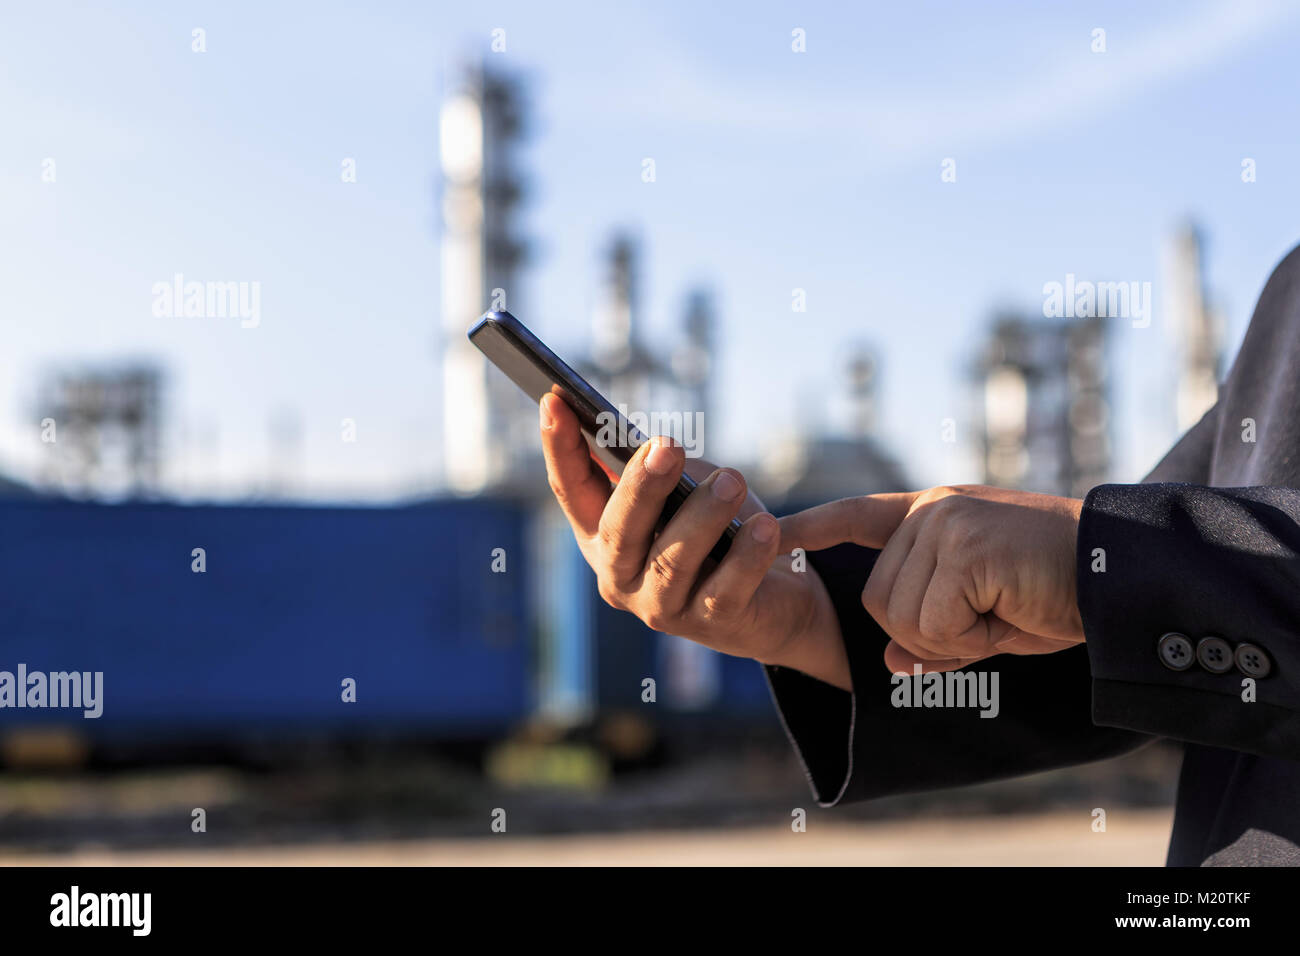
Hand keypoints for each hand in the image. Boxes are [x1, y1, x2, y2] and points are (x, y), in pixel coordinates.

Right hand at [538, 392, 851, 690]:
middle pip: (618, 531)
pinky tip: (765, 527)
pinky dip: (747, 555)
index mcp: (603, 536)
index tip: (554, 399)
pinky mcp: (712, 625)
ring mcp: (662, 607)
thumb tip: (663, 456)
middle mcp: (621, 576)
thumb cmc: (720, 531)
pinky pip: (726, 588)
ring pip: (672, 561)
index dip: (559, 447)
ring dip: (703, 516)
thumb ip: (668, 475)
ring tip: (732, 481)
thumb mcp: (687, 493)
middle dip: (641, 486)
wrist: (775, 599)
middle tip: (668, 445)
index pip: (572, 490)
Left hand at [778, 485, 1083, 673]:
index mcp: (935, 514)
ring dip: (952, 637)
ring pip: (898, 617)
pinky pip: (931, 624)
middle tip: (990, 615)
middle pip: (876, 600)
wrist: (1120, 577)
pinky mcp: (963, 548)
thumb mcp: (988, 618)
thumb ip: (934, 636)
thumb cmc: (1058, 593)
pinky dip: (969, 640)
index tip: (775, 531)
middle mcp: (933, 511)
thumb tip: (892, 663)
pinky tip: (1009, 610)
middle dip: (928, 632)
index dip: (814, 527)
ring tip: (1003, 607)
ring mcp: (945, 525)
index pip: (858, 515)